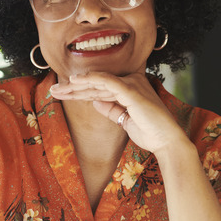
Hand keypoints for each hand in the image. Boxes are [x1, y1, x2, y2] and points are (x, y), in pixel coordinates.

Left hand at [49, 72, 187, 155]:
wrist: (166, 141)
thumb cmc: (150, 132)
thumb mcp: (125, 120)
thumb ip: (111, 109)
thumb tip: (95, 101)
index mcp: (131, 87)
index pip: (100, 88)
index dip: (80, 91)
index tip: (62, 94)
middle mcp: (132, 81)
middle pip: (96, 84)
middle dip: (73, 88)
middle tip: (53, 89)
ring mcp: (131, 84)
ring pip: (97, 82)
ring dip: (75, 86)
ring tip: (57, 89)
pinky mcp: (130, 90)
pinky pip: (106, 80)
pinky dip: (90, 79)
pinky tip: (75, 80)